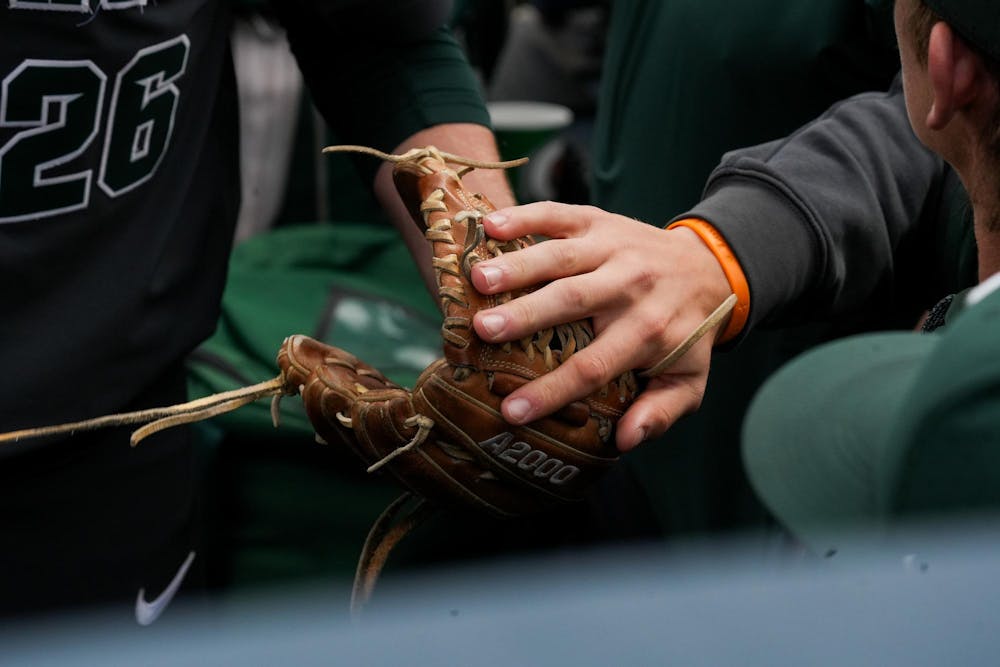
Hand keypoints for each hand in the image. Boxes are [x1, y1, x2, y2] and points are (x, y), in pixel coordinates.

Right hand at [469, 202, 733, 450]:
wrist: (707, 267)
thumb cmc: (684, 333)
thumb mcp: (687, 381)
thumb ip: (661, 412)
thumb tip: (625, 440)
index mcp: (649, 332)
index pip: (593, 366)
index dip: (552, 390)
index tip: (511, 411)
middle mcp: (631, 286)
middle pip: (573, 300)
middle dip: (526, 314)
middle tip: (481, 329)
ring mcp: (613, 248)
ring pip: (562, 255)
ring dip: (518, 265)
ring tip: (478, 279)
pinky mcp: (598, 221)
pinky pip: (560, 214)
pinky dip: (524, 216)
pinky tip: (489, 225)